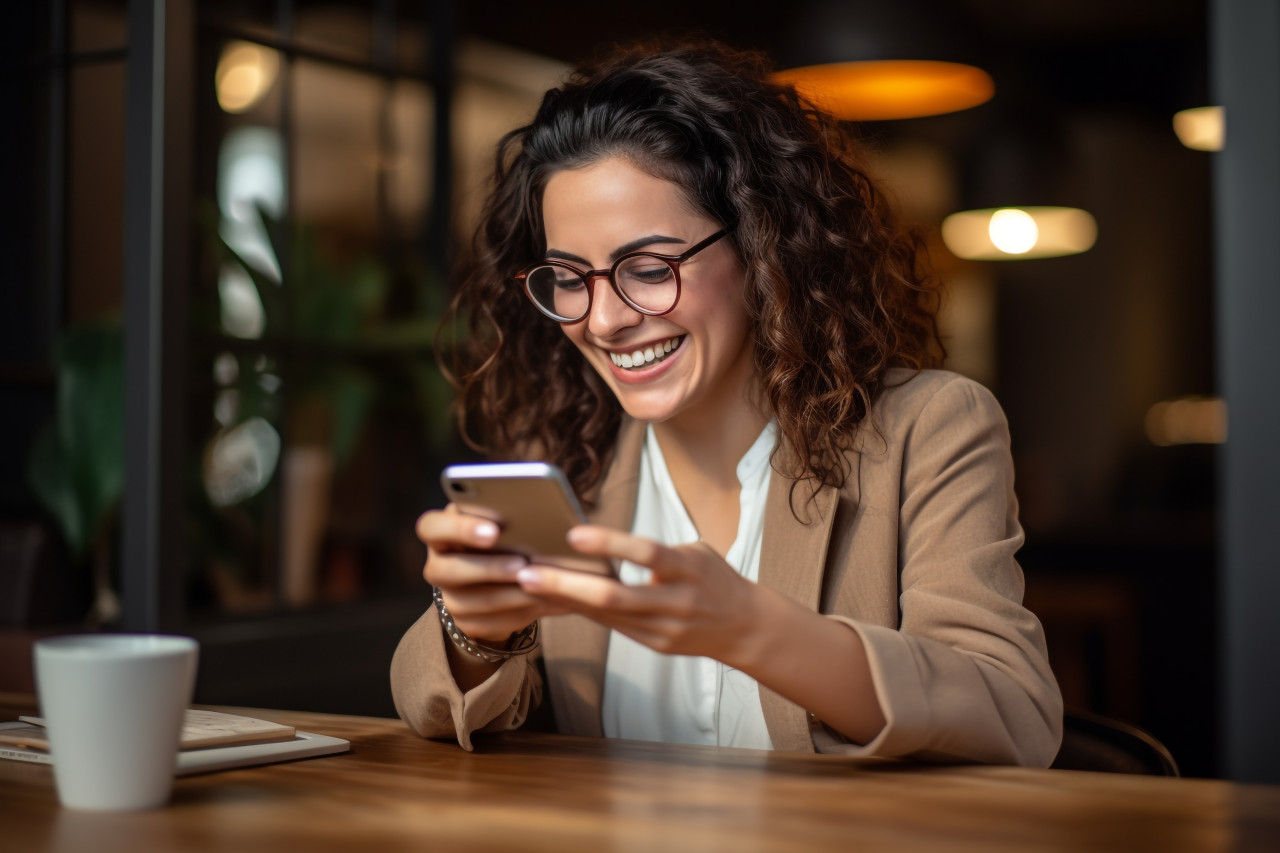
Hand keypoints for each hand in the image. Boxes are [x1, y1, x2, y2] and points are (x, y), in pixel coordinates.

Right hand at [417, 505, 567, 644]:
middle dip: (489, 568)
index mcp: (438, 533)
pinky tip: (548, 600)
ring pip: (474, 601)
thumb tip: (531, 509)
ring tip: (543, 585)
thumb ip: (503, 512)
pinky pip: (492, 623)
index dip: (459, 529)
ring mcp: (449, 598)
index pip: (431, 527)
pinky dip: (523, 612)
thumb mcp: (499, 519)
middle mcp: (437, 566)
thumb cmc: (503, 533)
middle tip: (522, 564)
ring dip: (511, 594)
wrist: (501, 574)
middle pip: (449, 570)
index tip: (494, 532)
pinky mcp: (467, 623)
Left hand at [513, 525, 762, 665]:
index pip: (647, 554)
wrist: (745, 626)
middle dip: (567, 585)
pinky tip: (556, 600)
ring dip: (565, 600)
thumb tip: (600, 542)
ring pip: (606, 615)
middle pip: (615, 596)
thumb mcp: (694, 552)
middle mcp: (676, 602)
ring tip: (529, 584)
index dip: (610, 543)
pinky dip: (583, 611)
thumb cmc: (713, 577)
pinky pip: (612, 626)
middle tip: (527, 572)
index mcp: (689, 569)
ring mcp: (664, 628)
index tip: (572, 533)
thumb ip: (655, 551)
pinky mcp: (655, 644)